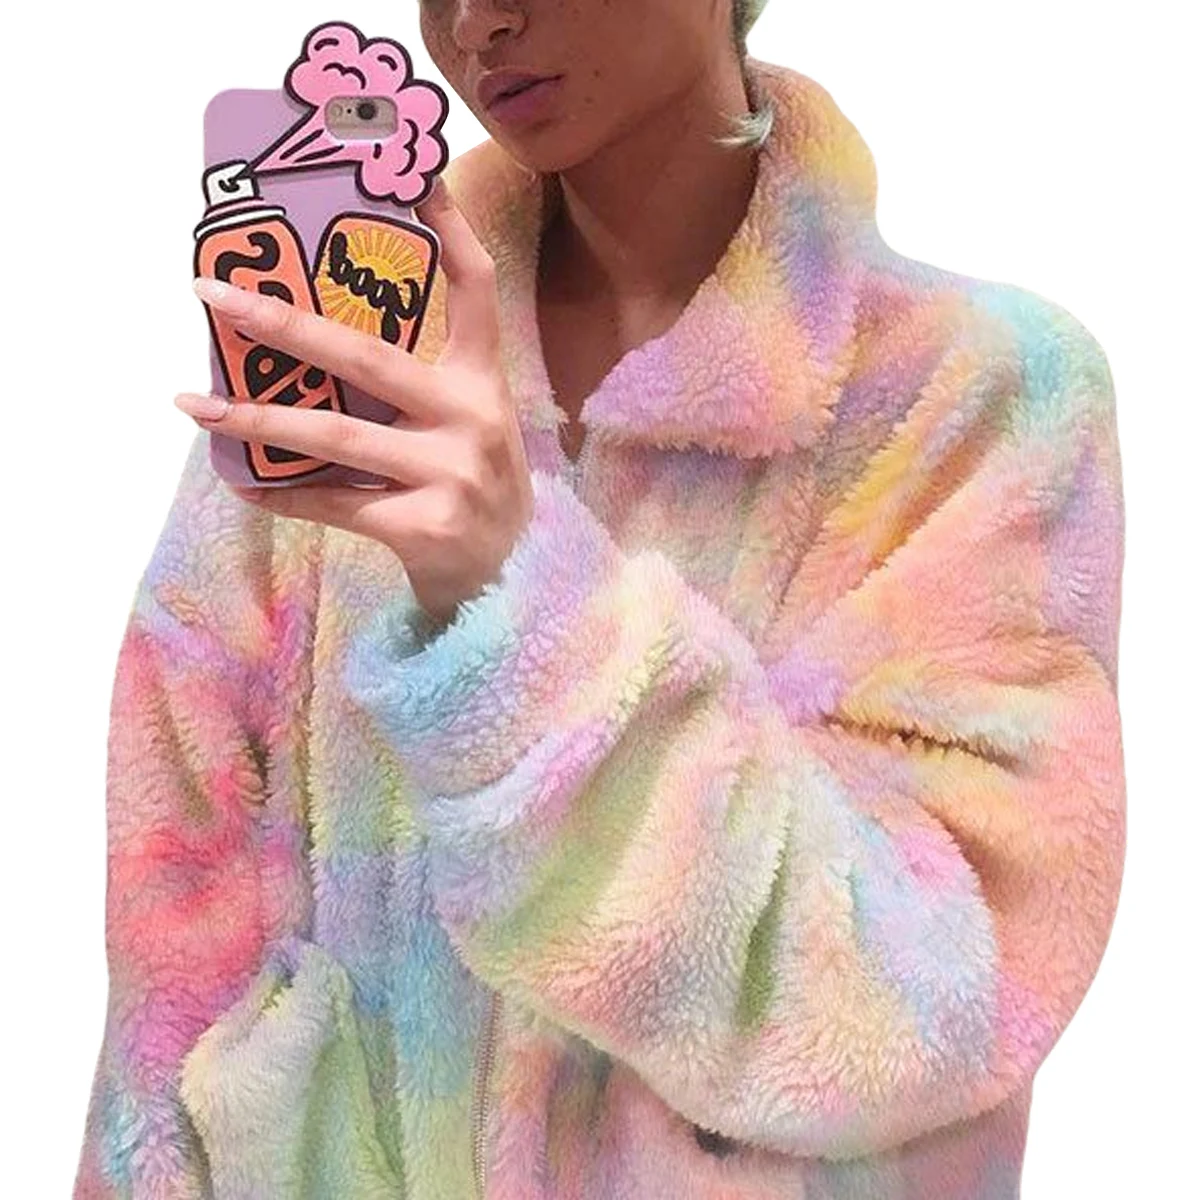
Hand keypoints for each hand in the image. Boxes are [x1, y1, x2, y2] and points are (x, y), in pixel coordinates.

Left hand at [177, 177, 534, 630]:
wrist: (511, 577)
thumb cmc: (473, 488)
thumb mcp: (468, 424)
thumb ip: (416, 385)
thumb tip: (312, 341)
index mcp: (482, 381)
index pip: (475, 289)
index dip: (447, 230)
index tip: (413, 175)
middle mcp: (472, 417)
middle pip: (370, 356)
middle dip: (285, 322)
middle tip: (214, 294)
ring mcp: (452, 473)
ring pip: (338, 433)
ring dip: (258, 419)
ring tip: (196, 403)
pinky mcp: (426, 526)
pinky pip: (336, 502)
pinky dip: (285, 494)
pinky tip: (246, 484)